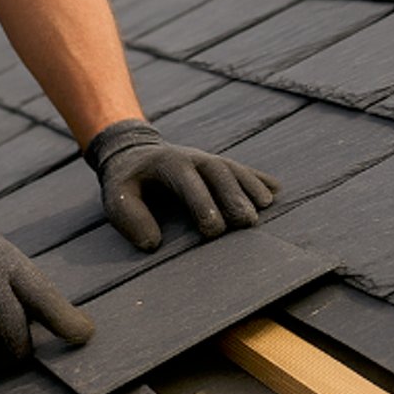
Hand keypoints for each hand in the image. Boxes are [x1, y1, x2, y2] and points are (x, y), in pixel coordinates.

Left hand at [85, 119, 278, 250]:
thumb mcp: (116, 195)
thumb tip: (152, 243)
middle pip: (219, 173)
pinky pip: (242, 169)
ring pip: (234, 169)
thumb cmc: (126, 181)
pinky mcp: (219, 164)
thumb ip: (129, 217)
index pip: (189, 184)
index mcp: (168, 164)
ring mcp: (208, 159)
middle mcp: (193, 158)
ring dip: (251, 187)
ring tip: (266, 207)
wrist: (134, 150)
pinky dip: (259, 178)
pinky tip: (276, 190)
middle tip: (247, 222)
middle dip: (234, 196)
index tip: (213, 230)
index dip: (202, 205)